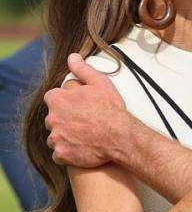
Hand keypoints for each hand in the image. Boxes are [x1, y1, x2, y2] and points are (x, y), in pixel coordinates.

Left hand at [45, 53, 128, 167]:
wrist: (120, 136)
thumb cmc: (111, 109)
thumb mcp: (100, 83)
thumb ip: (83, 70)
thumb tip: (72, 57)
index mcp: (58, 100)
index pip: (52, 98)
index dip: (64, 102)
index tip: (76, 106)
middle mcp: (52, 118)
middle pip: (52, 118)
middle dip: (63, 120)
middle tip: (82, 122)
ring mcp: (56, 137)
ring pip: (54, 137)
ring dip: (64, 137)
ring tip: (82, 137)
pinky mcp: (62, 154)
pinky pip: (59, 154)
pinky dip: (67, 153)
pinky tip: (80, 149)